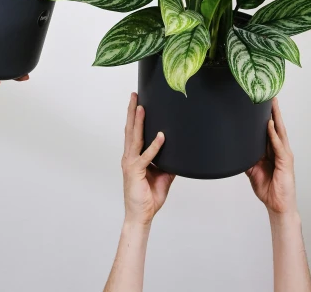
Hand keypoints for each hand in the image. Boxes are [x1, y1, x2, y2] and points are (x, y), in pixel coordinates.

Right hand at [121, 93, 174, 226]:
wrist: (141, 216)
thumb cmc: (149, 197)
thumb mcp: (163, 176)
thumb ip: (169, 163)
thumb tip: (181, 153)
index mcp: (134, 156)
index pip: (134, 132)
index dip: (134, 116)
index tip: (137, 100)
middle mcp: (129, 157)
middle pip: (130, 129)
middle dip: (132, 111)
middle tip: (134, 94)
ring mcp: (131, 163)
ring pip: (134, 138)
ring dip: (137, 121)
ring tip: (140, 106)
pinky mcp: (136, 172)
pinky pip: (146, 156)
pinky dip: (155, 146)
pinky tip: (161, 136)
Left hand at [246, 98, 296, 216]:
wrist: (278, 206)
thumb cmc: (268, 188)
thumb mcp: (253, 171)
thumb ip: (247, 159)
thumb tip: (235, 151)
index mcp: (273, 150)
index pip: (270, 129)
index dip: (268, 115)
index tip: (263, 101)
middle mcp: (280, 149)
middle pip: (277, 126)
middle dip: (274, 111)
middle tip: (270, 95)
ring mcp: (284, 155)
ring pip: (280, 132)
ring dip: (276, 117)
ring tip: (272, 104)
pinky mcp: (286, 162)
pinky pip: (279, 146)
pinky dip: (274, 135)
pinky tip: (270, 126)